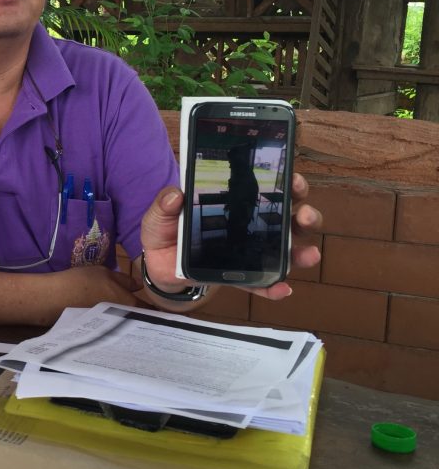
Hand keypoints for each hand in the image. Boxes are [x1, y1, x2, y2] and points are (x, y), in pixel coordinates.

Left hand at [139, 174, 322, 300]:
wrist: (160, 267)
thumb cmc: (165, 232)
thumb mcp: (160, 215)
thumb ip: (164, 204)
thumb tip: (175, 195)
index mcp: (237, 203)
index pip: (269, 188)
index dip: (287, 183)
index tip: (293, 179)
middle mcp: (252, 225)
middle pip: (289, 218)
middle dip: (305, 215)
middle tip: (304, 216)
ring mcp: (250, 253)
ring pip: (286, 251)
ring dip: (301, 252)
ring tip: (309, 254)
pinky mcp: (241, 278)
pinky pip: (262, 284)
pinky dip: (274, 287)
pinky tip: (284, 289)